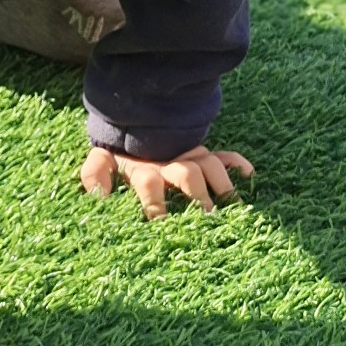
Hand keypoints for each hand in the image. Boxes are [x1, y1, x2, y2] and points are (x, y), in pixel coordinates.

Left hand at [79, 143, 252, 219]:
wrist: (135, 119)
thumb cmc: (120, 152)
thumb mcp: (101, 160)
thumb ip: (95, 173)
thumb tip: (97, 194)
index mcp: (145, 169)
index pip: (150, 185)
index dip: (154, 204)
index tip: (162, 225)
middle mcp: (171, 162)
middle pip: (187, 175)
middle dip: (197, 197)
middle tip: (207, 220)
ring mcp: (191, 157)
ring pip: (210, 166)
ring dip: (222, 184)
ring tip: (233, 206)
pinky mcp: (205, 154)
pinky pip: (225, 155)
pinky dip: (238, 163)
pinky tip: (250, 175)